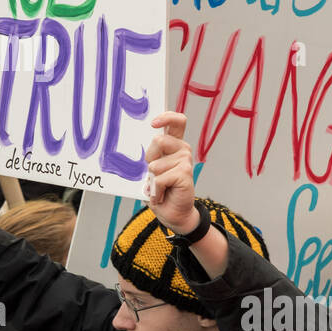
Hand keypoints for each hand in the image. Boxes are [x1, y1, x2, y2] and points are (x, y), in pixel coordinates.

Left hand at [144, 111, 198, 233]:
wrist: (172, 213)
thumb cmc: (160, 189)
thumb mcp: (152, 169)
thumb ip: (151, 156)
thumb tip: (145, 148)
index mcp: (174, 144)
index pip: (177, 122)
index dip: (167, 118)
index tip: (154, 123)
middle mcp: (182, 149)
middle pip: (158, 140)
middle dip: (149, 159)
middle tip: (154, 174)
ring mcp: (186, 161)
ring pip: (155, 164)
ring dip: (152, 179)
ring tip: (160, 187)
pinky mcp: (186, 174)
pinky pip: (160, 178)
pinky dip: (156, 190)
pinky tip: (162, 195)